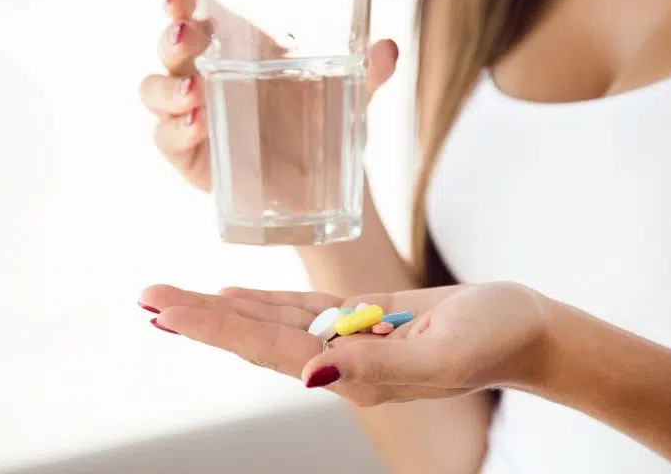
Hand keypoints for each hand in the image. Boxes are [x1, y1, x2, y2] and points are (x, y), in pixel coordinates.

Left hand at [138, 282, 548, 405]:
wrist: (523, 329)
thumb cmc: (494, 337)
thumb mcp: (441, 351)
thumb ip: (376, 363)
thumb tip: (312, 374)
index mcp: (354, 372)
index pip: (268, 349)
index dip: (215, 329)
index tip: (166, 313)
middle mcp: (340, 360)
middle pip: (255, 336)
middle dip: (199, 318)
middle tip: (147, 298)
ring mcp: (349, 337)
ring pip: (270, 321)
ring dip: (220, 309)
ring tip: (172, 298)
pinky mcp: (363, 316)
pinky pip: (301, 309)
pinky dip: (262, 302)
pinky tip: (233, 296)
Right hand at [139, 0, 398, 192]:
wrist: (317, 185)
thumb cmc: (319, 125)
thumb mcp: (347, 97)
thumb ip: (367, 73)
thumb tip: (388, 49)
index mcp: (233, 51)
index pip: (194, 15)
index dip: (178, 1)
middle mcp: (202, 76)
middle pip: (169, 49)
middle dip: (171, 39)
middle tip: (189, 38)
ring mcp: (188, 116)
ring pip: (154, 91)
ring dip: (167, 87)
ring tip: (195, 91)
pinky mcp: (185, 154)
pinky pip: (164, 138)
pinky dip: (175, 130)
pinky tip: (199, 124)